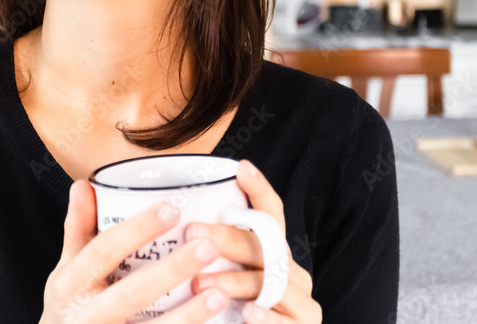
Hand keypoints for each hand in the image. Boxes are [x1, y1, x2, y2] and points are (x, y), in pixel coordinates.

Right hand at [39, 180, 231, 323]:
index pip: (102, 252)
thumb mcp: (67, 269)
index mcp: (70, 285)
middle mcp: (86, 316)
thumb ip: (78, 229)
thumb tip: (84, 184)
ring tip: (221, 294)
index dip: (136, 230)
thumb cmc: (70, 306)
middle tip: (207, 246)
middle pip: (130, 293)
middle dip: (170, 271)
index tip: (171, 209)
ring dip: (188, 315)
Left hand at [186, 160, 321, 323]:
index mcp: (273, 255)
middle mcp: (291, 272)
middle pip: (262, 245)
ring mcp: (301, 299)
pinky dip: (266, 317)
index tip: (241, 168)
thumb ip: (213, 261)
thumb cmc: (230, 318)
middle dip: (226, 237)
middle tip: (193, 233)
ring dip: (233, 281)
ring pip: (268, 281)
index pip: (271, 215)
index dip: (259, 190)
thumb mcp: (224, 284)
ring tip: (201, 283)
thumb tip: (175, 232)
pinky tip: (247, 314)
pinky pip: (285, 319)